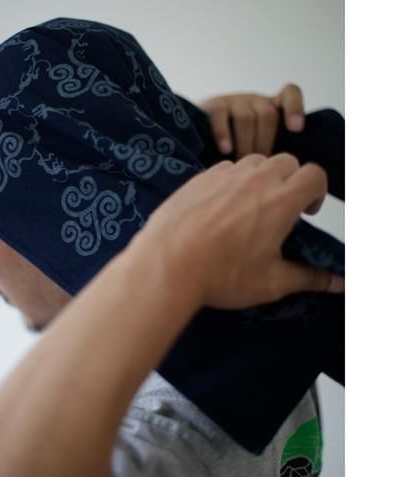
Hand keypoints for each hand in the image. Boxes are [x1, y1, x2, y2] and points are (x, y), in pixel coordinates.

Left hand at [138, 153, 342, 310]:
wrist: (167, 265)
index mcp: (281, 200)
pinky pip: (224, 168)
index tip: (305, 212)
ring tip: (249, 207)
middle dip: (290, 181)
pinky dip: (231, 180)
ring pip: (254, 162)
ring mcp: (224, 175)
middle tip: (278, 209)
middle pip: (287, 162)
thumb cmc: (221, 275)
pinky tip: (220, 207)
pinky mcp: (199, 178)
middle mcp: (255, 179)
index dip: (316, 191)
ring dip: (260, 177)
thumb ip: (309, 278)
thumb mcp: (271, 282)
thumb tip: (339, 283)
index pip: (315, 174)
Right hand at [200, 84, 304, 158]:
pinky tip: (225, 150)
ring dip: (245, 143)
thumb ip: (270, 151)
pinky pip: (221, 116)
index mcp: (270, 109)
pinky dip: (224, 134)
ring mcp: (234, 101)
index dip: (294, 108)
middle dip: (264, 143)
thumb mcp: (256, 147)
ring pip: (247, 118)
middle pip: (268, 115)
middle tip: (258, 166)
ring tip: (241, 163)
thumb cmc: (234, 152)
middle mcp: (254, 101)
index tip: (296, 129)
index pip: (289, 94)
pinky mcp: (213, 105)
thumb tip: (280, 168)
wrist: (197, 140)